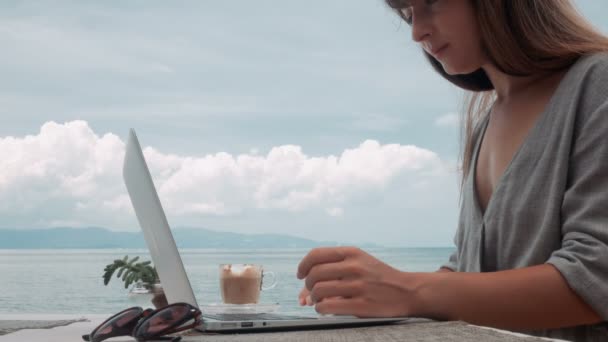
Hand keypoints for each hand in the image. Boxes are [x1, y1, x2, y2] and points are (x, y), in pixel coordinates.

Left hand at [297, 246, 416, 316]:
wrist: (408, 291)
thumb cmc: (379, 277)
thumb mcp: (360, 263)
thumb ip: (335, 269)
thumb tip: (304, 291)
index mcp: (352, 253)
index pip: (316, 255)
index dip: (303, 265)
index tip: (301, 274)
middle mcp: (354, 267)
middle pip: (314, 274)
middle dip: (307, 285)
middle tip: (312, 291)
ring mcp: (358, 286)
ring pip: (318, 291)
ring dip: (314, 298)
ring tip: (320, 301)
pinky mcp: (361, 305)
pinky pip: (328, 307)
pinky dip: (320, 309)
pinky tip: (325, 309)